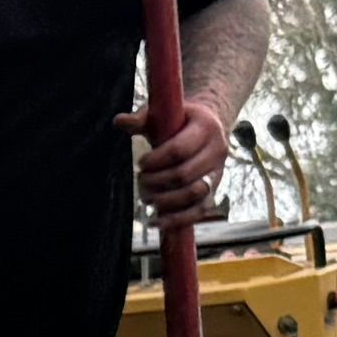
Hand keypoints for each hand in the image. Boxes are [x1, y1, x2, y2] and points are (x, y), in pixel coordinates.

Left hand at [127, 91, 234, 221]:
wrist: (209, 127)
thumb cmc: (180, 121)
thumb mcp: (164, 114)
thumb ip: (142, 119)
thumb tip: (118, 121)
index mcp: (206, 128)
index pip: (180, 150)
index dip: (156, 160)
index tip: (140, 163)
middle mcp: (217, 151)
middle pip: (185, 175)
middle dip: (157, 181)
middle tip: (140, 180)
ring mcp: (218, 173)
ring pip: (194, 194)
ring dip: (165, 201)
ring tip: (146, 198)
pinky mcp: (215, 191)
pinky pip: (199, 211)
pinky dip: (178, 220)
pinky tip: (156, 222)